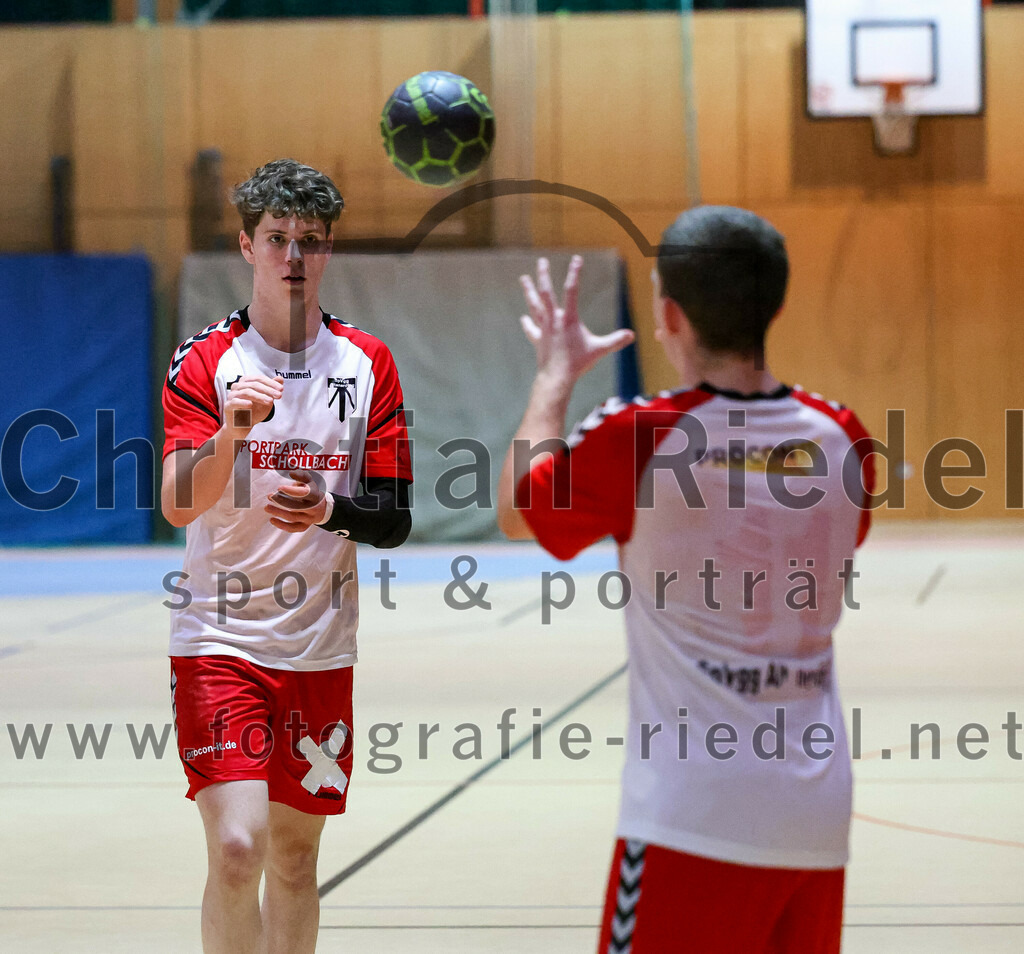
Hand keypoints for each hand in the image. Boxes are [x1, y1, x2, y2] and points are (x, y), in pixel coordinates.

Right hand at [224, 374, 283, 433]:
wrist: (244, 426)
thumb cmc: (254, 411)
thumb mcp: (266, 400)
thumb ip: (272, 389)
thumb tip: (280, 378)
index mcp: (246, 382)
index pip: (259, 378)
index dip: (271, 383)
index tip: (281, 389)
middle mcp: (238, 386)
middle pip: (254, 384)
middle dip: (268, 390)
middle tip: (279, 395)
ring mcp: (232, 396)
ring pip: (246, 392)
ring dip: (260, 396)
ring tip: (270, 402)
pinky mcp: (228, 406)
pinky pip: (235, 402)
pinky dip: (243, 402)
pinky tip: (251, 404)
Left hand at [265, 470, 327, 532]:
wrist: (322, 507)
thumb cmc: (311, 491)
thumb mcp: (309, 481)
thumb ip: (301, 475)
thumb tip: (291, 473)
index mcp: (315, 495)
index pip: (304, 494)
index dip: (292, 491)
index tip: (279, 488)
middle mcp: (313, 508)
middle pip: (297, 506)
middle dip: (282, 501)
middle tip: (270, 496)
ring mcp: (309, 519)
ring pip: (293, 517)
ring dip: (278, 512)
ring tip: (267, 507)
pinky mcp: (304, 526)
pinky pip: (293, 528)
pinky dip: (282, 525)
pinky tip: (272, 520)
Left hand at [519, 256, 634, 385]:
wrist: (557, 377)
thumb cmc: (578, 363)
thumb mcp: (599, 350)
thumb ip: (615, 341)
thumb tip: (632, 335)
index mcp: (569, 319)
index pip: (572, 291)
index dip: (575, 273)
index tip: (577, 259)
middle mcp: (554, 320)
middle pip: (546, 293)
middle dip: (543, 276)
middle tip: (541, 261)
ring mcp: (544, 329)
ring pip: (535, 306)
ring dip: (529, 291)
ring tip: (523, 278)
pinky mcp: (538, 340)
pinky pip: (531, 329)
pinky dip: (528, 323)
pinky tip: (523, 318)